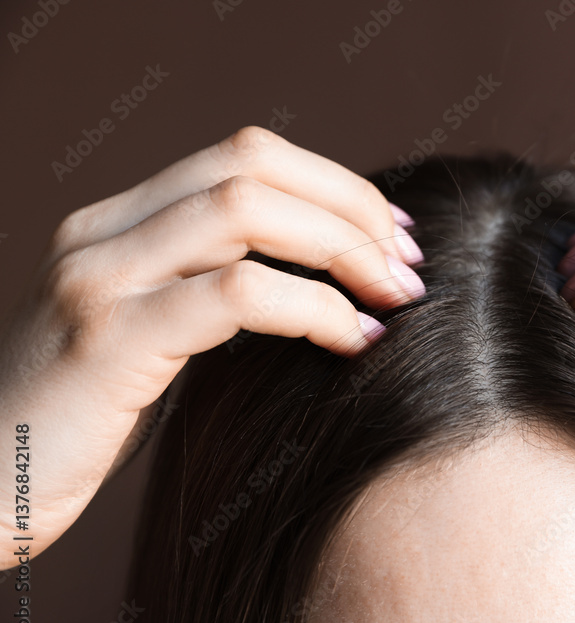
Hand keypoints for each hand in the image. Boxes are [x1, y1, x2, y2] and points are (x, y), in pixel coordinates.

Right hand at [0, 126, 424, 567]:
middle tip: (408, 267)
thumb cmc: (78, 426)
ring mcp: (98, 279)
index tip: (392, 236)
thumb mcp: (146, 337)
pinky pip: (238, 295)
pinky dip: (316, 308)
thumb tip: (324, 285)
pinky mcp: (109, 340)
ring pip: (246, 212)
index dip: (334, 185)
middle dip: (351, 209)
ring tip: (396, 297)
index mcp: (117, 223)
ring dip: (343, 249)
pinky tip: (355, 341)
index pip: (244, 157)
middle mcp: (102, 233)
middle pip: (252, 166)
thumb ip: (208, 295)